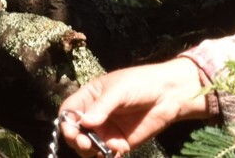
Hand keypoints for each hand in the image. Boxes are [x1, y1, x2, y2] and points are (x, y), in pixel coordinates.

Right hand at [56, 58, 209, 154]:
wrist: (168, 96)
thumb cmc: (141, 83)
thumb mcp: (120, 90)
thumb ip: (102, 107)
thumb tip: (84, 123)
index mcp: (89, 97)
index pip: (69, 111)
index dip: (66, 121)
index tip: (72, 129)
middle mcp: (94, 115)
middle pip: (74, 132)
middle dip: (75, 139)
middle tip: (84, 143)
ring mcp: (105, 131)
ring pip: (86, 146)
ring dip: (87, 150)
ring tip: (98, 150)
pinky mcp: (118, 144)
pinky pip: (104, 154)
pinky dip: (103, 157)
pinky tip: (112, 154)